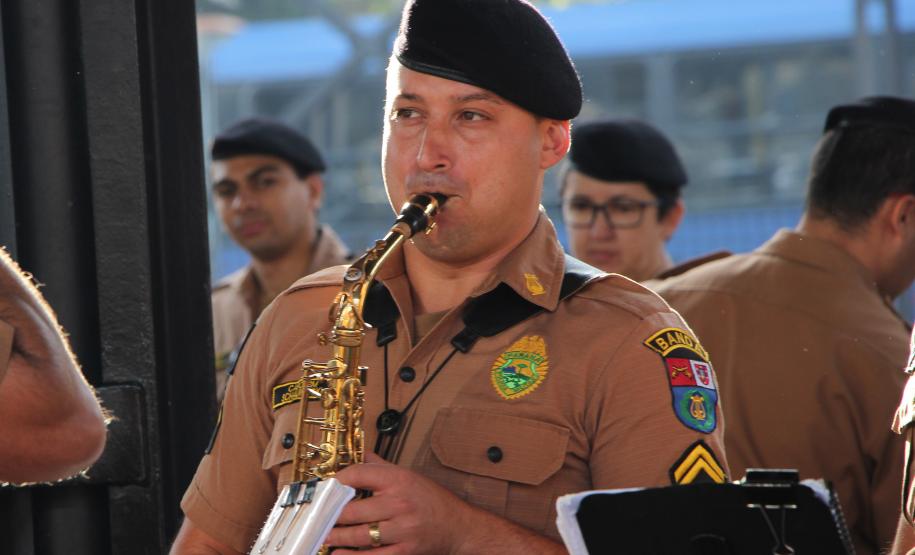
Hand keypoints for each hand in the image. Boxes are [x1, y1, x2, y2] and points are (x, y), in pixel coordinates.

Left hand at [325, 452, 471, 553]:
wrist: (459, 527)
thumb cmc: (432, 500)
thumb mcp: (409, 476)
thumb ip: (381, 467)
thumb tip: (358, 454)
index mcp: (399, 480)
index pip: (359, 475)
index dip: (337, 481)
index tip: (325, 487)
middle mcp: (400, 503)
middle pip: (353, 509)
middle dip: (330, 515)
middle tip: (315, 517)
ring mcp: (402, 529)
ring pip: (359, 535)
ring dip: (336, 538)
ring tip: (323, 537)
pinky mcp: (404, 551)